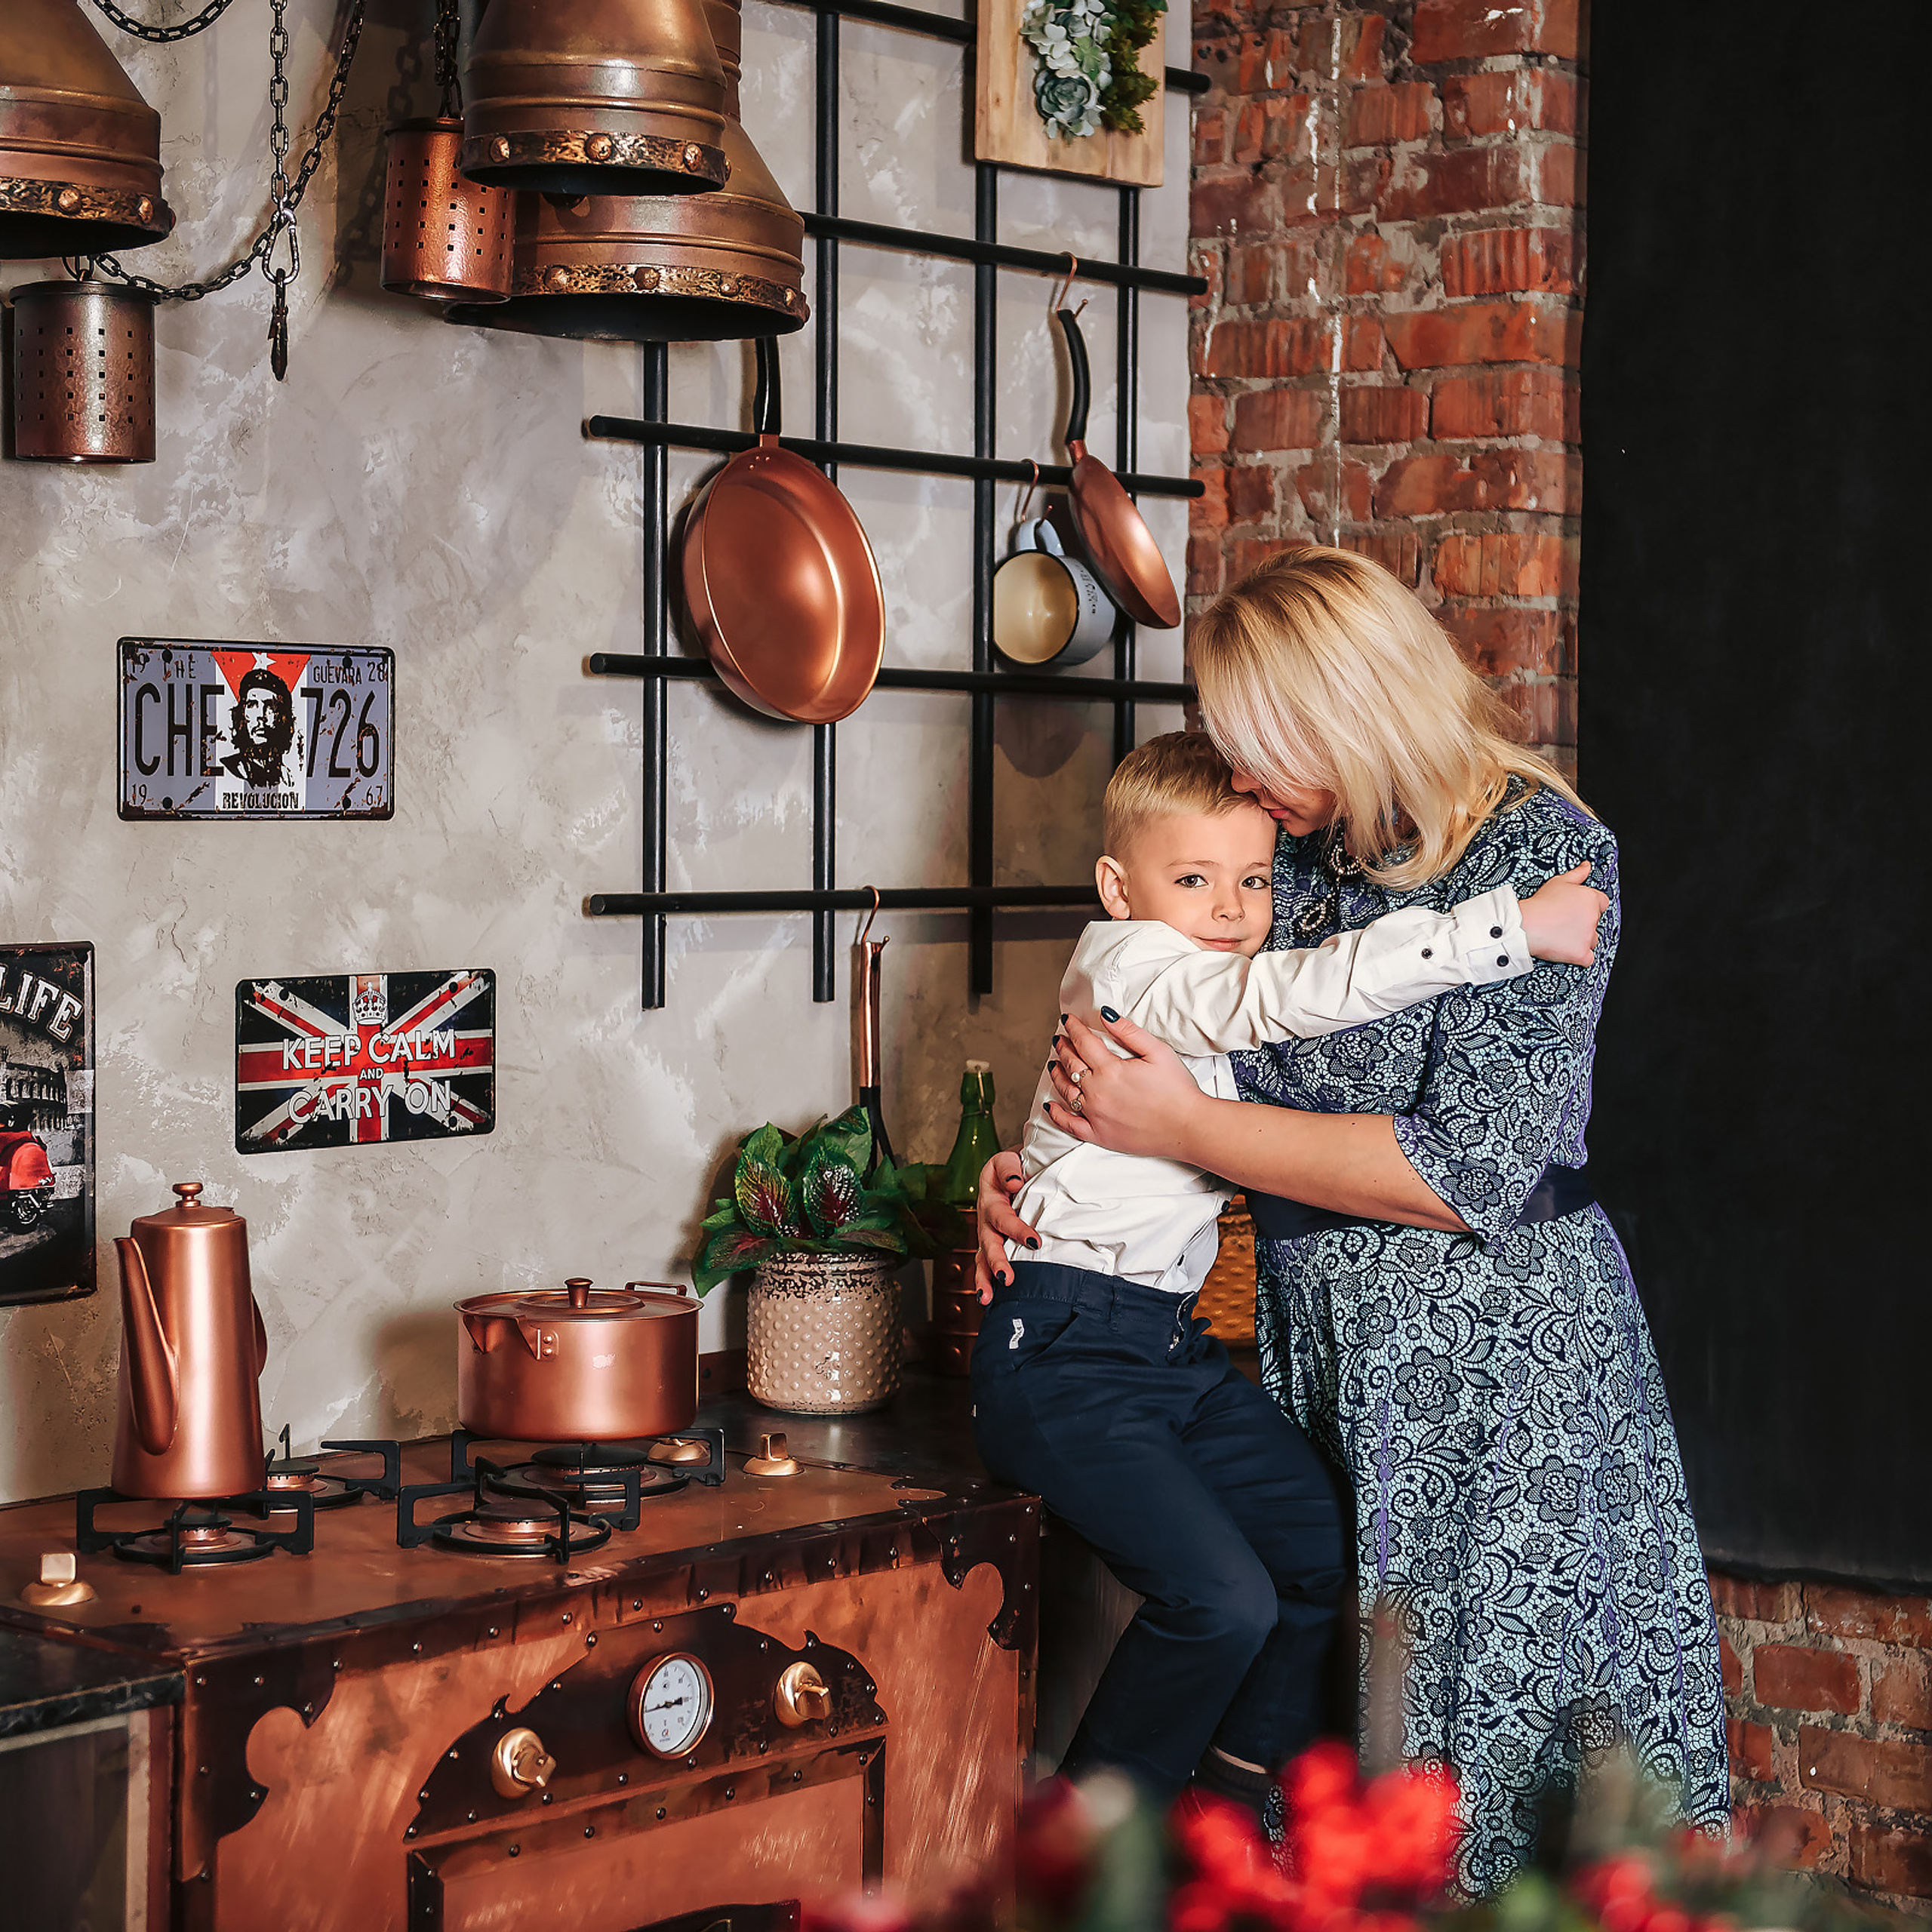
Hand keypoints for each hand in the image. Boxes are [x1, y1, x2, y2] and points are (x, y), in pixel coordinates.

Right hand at [974, 1150, 1033, 1304]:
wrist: (1013, 1170)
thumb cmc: (1014, 1166)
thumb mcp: (1009, 1159)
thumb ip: (1009, 1167)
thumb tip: (1014, 1182)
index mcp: (990, 1198)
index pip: (1002, 1217)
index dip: (1017, 1229)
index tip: (1034, 1240)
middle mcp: (985, 1220)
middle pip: (988, 1243)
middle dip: (997, 1261)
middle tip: (1006, 1278)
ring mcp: (987, 1235)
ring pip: (981, 1259)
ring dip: (984, 1279)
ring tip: (986, 1298)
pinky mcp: (992, 1245)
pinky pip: (986, 1265)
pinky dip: (986, 1282)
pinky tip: (989, 1301)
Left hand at [1048, 1012, 1206, 1158]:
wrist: (1187, 1127)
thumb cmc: (1177, 1090)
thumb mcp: (1157, 1052)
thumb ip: (1128, 1032)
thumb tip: (1105, 1015)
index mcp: (1111, 1070)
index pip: (1083, 1042)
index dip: (1073, 1028)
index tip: (1067, 1020)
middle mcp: (1097, 1092)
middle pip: (1071, 1065)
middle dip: (1063, 1048)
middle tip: (1059, 1040)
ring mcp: (1095, 1115)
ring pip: (1066, 1092)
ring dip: (1057, 1075)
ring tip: (1054, 1064)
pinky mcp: (1099, 1135)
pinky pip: (1070, 1125)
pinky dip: (1057, 1114)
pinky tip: (1051, 1105)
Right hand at [1519, 863, 1608, 966]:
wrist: (1525, 924)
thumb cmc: (1540, 903)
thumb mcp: (1559, 882)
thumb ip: (1577, 874)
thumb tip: (1587, 866)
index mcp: (1591, 898)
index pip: (1602, 903)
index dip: (1589, 906)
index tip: (1575, 909)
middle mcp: (1593, 917)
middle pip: (1595, 922)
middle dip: (1582, 922)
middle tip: (1562, 922)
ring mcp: (1588, 937)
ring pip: (1592, 940)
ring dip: (1581, 939)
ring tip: (1560, 935)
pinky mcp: (1581, 954)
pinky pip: (1588, 958)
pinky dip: (1579, 956)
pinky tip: (1565, 950)